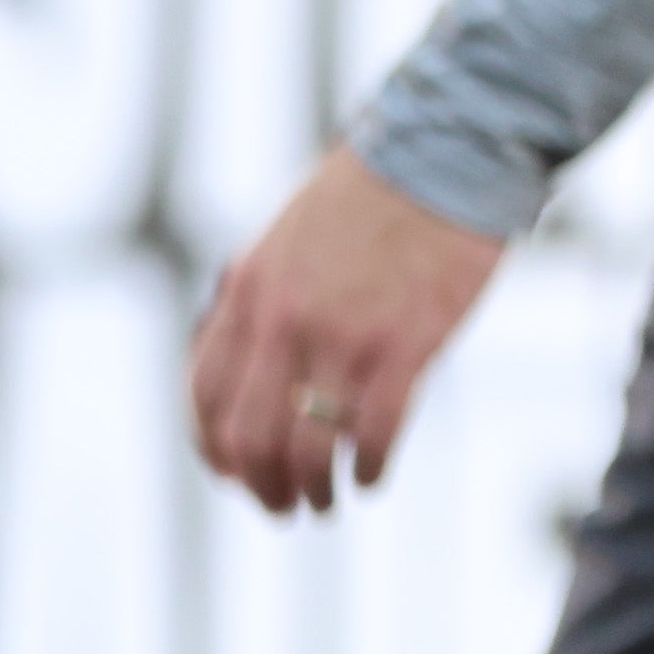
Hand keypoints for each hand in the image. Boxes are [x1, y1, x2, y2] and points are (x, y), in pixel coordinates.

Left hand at [191, 146, 503, 514]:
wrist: (448, 146)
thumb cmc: (369, 200)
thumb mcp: (283, 244)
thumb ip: (257, 306)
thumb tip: (242, 374)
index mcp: (247, 296)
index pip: (205, 399)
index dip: (216, 453)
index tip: (238, 476)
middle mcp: (284, 322)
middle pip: (248, 439)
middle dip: (261, 489)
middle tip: (283, 507)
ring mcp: (343, 336)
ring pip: (307, 448)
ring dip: (312, 490)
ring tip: (327, 502)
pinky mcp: (406, 342)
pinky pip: (376, 432)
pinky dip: (370, 469)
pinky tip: (373, 477)